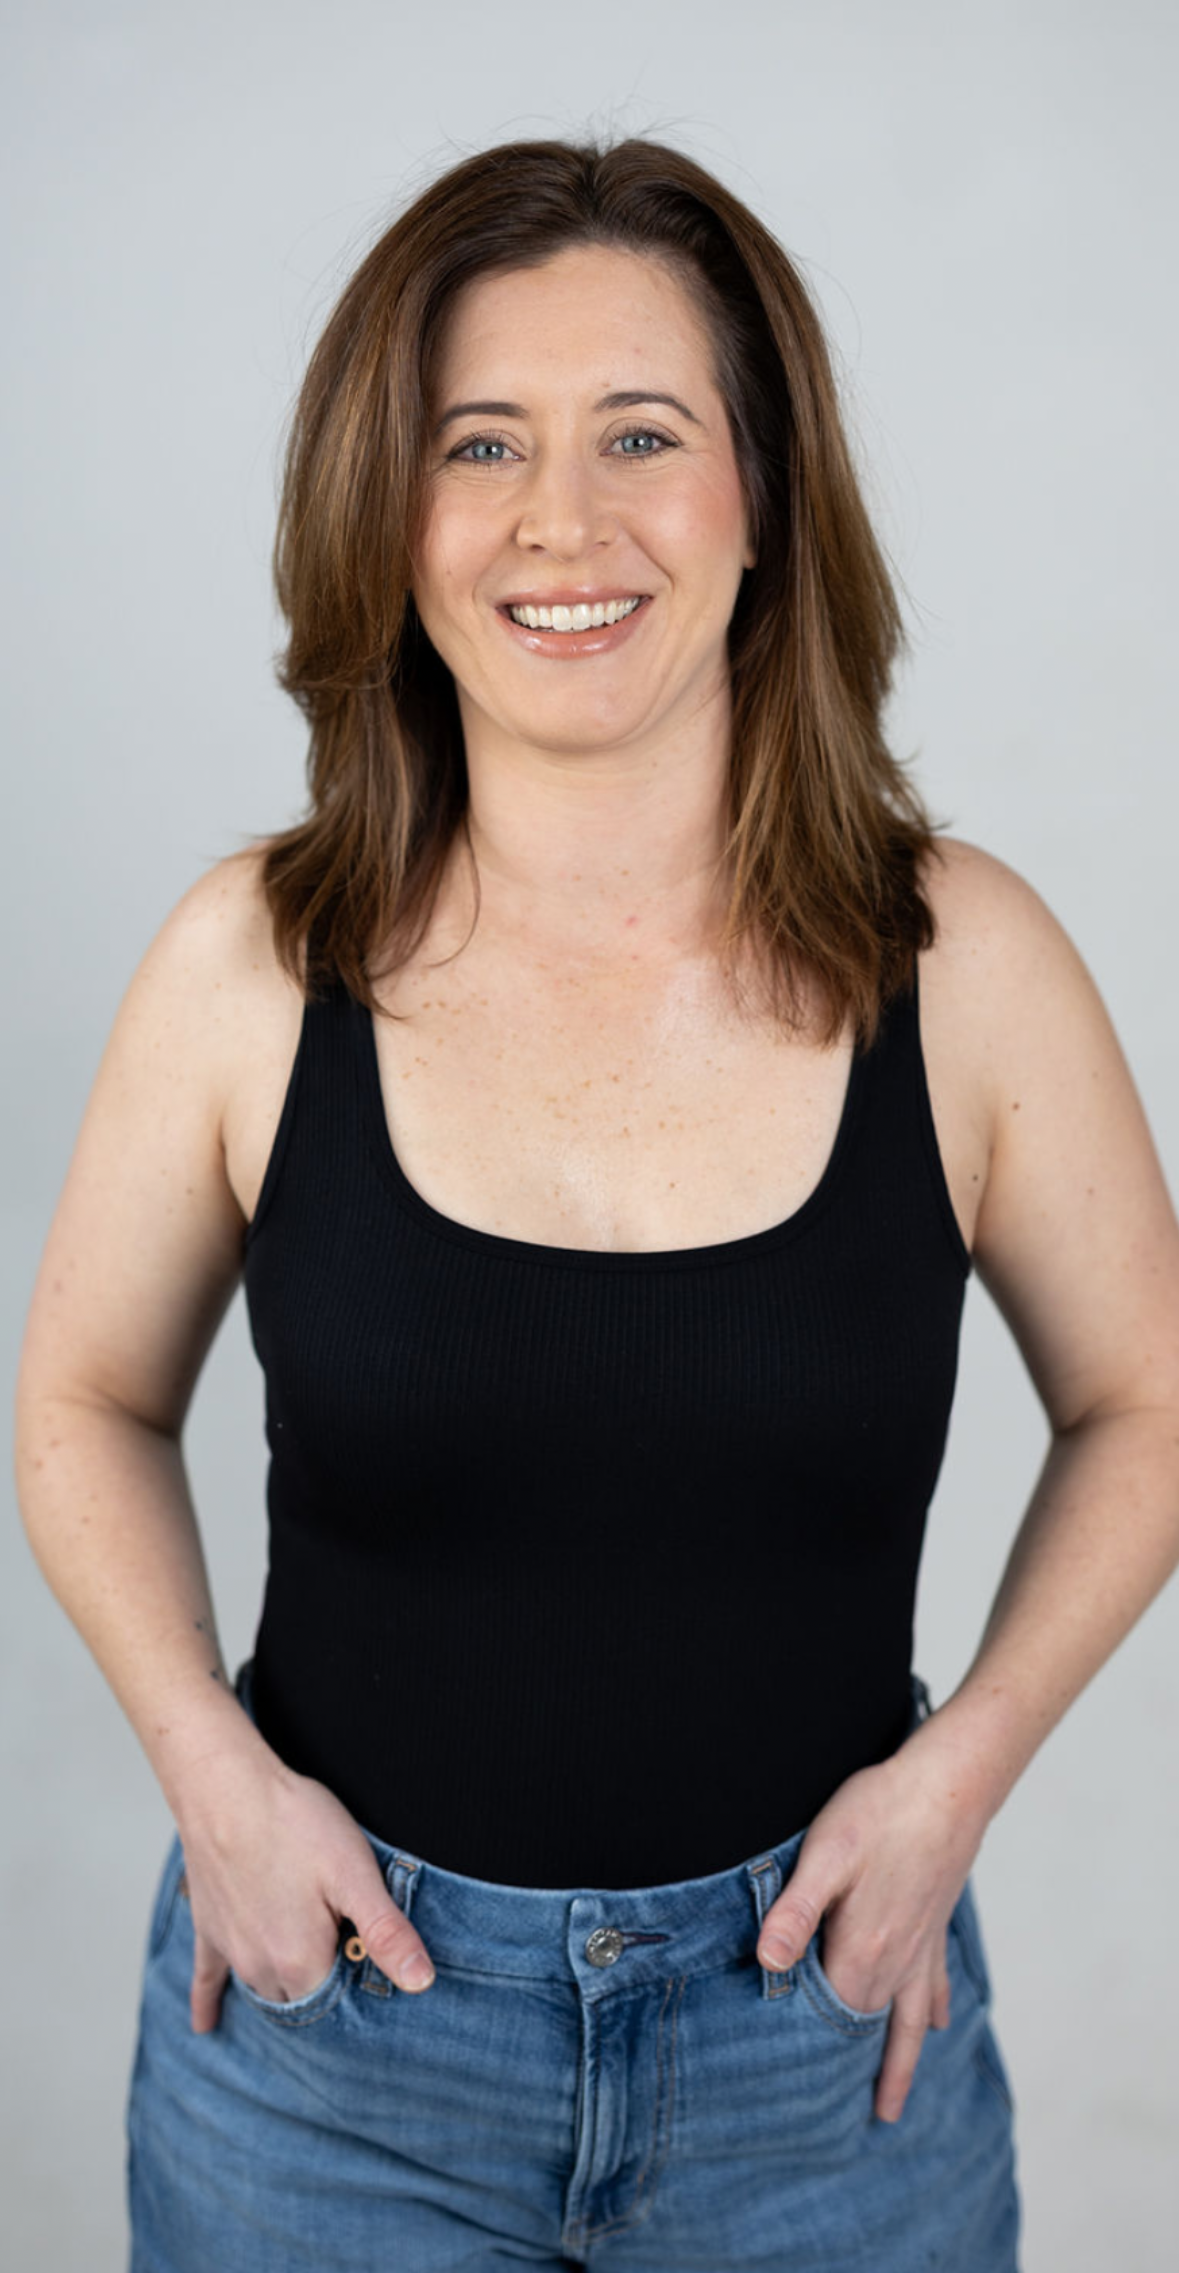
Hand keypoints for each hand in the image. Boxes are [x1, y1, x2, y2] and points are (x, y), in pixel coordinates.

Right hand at [175, 1742, 435, 2031]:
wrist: (225, 1787)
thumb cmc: (294, 1823)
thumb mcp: (355, 1873)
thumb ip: (386, 1933)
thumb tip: (421, 1982)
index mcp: (301, 1963)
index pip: (338, 2006)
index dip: (359, 1991)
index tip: (370, 1969)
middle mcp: (260, 1969)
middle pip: (300, 2000)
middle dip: (323, 1993)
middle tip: (345, 1968)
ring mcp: (231, 1951)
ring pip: (262, 1991)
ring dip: (283, 1992)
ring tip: (305, 1989)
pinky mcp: (207, 1928)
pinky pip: (206, 1979)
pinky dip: (207, 2003)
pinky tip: (204, 2025)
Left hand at [755, 1739, 987, 2121]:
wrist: (948, 1786)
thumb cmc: (879, 1813)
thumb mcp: (824, 1855)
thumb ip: (794, 1912)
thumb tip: (768, 1965)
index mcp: (863, 1952)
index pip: (829, 2020)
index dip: (805, 2051)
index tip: (785, 2090)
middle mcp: (896, 1964)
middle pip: (866, 2030)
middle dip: (849, 2073)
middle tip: (830, 2126)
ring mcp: (920, 1949)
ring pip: (907, 2024)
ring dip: (898, 2064)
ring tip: (891, 2108)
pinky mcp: (934, 1927)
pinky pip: (932, 1987)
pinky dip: (929, 2013)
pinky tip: (933, 2025)